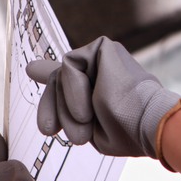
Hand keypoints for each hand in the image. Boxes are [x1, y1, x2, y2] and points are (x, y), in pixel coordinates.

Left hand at [26, 36, 180, 158]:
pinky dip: (72, 89)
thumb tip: (32, 67)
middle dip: (50, 108)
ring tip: (84, 122)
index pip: (73, 77)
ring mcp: (103, 58)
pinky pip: (69, 65)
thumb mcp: (88, 127)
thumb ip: (62, 102)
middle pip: (58, 82)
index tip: (32, 70)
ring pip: (61, 77)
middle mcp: (102, 72)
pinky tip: (87, 106)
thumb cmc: (125, 133)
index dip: (50, 74)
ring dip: (66, 107)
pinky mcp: (103, 47)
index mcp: (103, 90)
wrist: (149, 124)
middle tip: (50, 131)